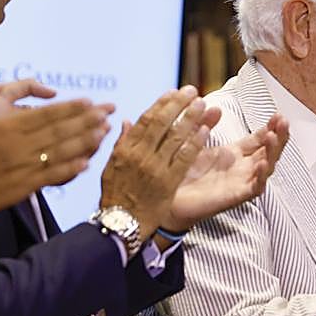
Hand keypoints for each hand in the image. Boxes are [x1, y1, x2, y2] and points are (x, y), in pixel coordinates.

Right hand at [0, 79, 112, 218]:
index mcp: (6, 127)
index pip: (46, 114)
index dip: (71, 108)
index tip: (90, 102)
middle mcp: (20, 146)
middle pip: (60, 130)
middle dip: (87, 120)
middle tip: (108, 111)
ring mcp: (24, 167)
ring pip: (61, 152)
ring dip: (86, 142)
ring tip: (105, 132)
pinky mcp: (24, 187)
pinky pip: (53, 176)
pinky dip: (71, 169)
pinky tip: (87, 162)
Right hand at [99, 86, 218, 241]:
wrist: (121, 224)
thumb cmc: (115, 196)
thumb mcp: (110, 167)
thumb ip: (121, 143)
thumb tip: (127, 120)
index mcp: (125, 150)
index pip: (145, 120)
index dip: (161, 104)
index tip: (173, 92)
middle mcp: (139, 155)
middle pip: (162, 123)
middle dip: (178, 104)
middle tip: (192, 91)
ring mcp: (154, 168)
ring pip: (175, 137)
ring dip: (190, 118)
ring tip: (203, 104)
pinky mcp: (168, 182)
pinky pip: (184, 158)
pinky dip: (195, 142)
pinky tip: (205, 129)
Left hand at [162, 113, 289, 233]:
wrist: (166, 198)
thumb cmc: (180, 173)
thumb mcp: (193, 142)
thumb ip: (204, 124)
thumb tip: (215, 108)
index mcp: (234, 154)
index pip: (260, 139)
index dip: (270, 127)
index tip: (277, 115)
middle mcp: (242, 167)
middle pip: (269, 150)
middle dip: (279, 136)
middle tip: (282, 121)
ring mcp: (241, 182)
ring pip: (267, 166)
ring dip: (273, 151)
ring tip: (274, 136)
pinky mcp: (236, 196)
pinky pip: (255, 187)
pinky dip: (262, 176)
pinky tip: (263, 163)